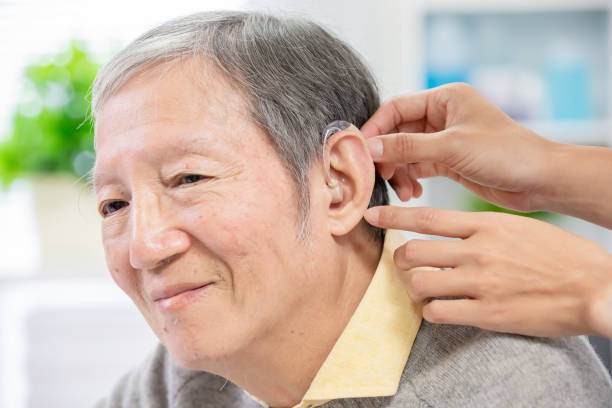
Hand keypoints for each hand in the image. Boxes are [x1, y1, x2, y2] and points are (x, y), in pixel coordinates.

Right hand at [361, 83, 557, 211]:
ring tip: (404, 192)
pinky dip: (411, 180)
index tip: (359, 152)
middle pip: (397, 132)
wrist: (540, 180)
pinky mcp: (448, 161)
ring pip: (405, 152)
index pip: (396, 108)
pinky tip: (413, 194)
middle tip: (378, 177)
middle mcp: (442, 116)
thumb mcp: (451, 147)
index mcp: (445, 98)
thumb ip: (407, 147)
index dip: (375, 129)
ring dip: (399, 172)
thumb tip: (368, 148)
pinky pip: (417, 167)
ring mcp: (444, 139)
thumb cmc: (505, 153)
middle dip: (387, 156)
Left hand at [365, 205, 611, 337]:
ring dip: (414, 288)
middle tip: (405, 265)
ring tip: (423, 291)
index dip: (393, 216)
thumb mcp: (520, 227)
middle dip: (400, 260)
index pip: (427, 216)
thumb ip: (483, 229)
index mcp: (486, 225)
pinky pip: (439, 312)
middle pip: (414, 250)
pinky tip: (442, 310)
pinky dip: (432, 312)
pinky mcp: (487, 312)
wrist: (594, 286)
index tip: (372, 215)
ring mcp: (481, 282)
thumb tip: (456, 232)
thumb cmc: (560, 255)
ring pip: (420, 283)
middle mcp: (478, 251)